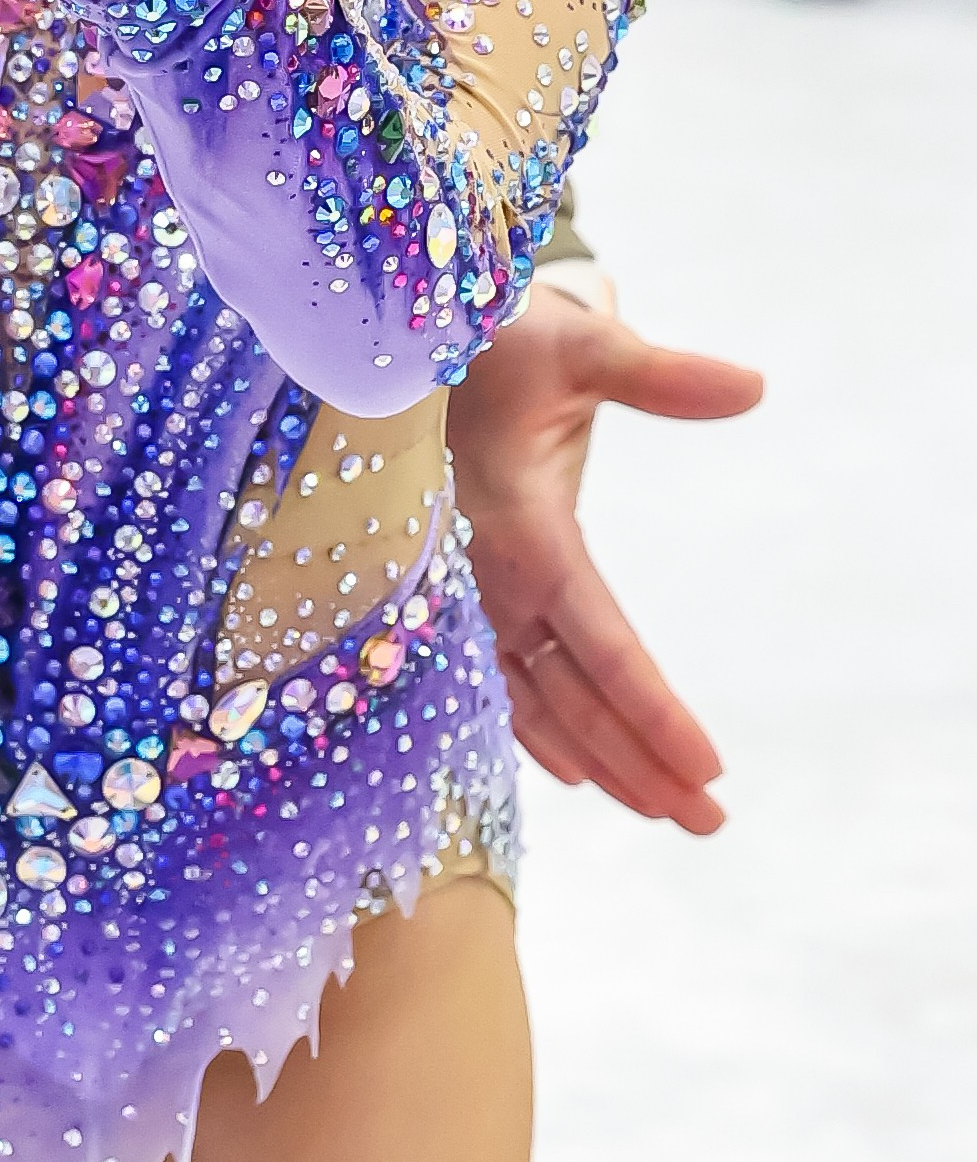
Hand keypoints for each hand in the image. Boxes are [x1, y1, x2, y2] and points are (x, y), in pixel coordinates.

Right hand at [452, 284, 762, 833]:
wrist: (408, 340)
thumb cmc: (505, 342)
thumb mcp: (580, 348)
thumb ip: (660, 375)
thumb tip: (752, 386)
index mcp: (521, 527)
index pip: (599, 642)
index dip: (652, 709)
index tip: (709, 768)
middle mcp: (485, 575)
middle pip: (571, 694)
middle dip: (640, 762)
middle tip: (709, 821)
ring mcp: (461, 592)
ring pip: (533, 701)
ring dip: (598, 759)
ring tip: (661, 809)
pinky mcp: (450, 592)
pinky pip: (493, 683)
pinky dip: (535, 731)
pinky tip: (571, 769)